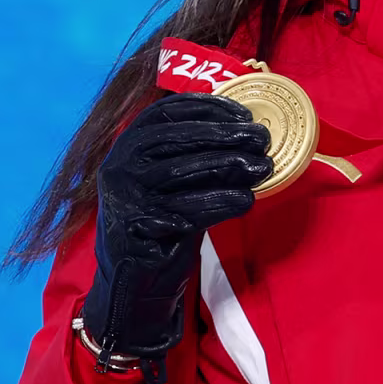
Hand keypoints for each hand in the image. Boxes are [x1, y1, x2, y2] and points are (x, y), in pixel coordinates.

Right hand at [79, 93, 271, 377]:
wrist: (138, 276)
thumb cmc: (167, 217)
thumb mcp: (181, 177)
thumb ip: (205, 154)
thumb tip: (253, 134)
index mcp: (129, 143)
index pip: (167, 111)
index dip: (208, 107)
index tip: (244, 113)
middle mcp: (119, 164)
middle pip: (177, 137)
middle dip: (225, 134)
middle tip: (262, 138)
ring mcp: (124, 195)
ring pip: (182, 170)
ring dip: (229, 165)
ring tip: (263, 167)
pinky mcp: (136, 227)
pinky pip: (186, 209)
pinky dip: (220, 202)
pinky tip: (245, 200)